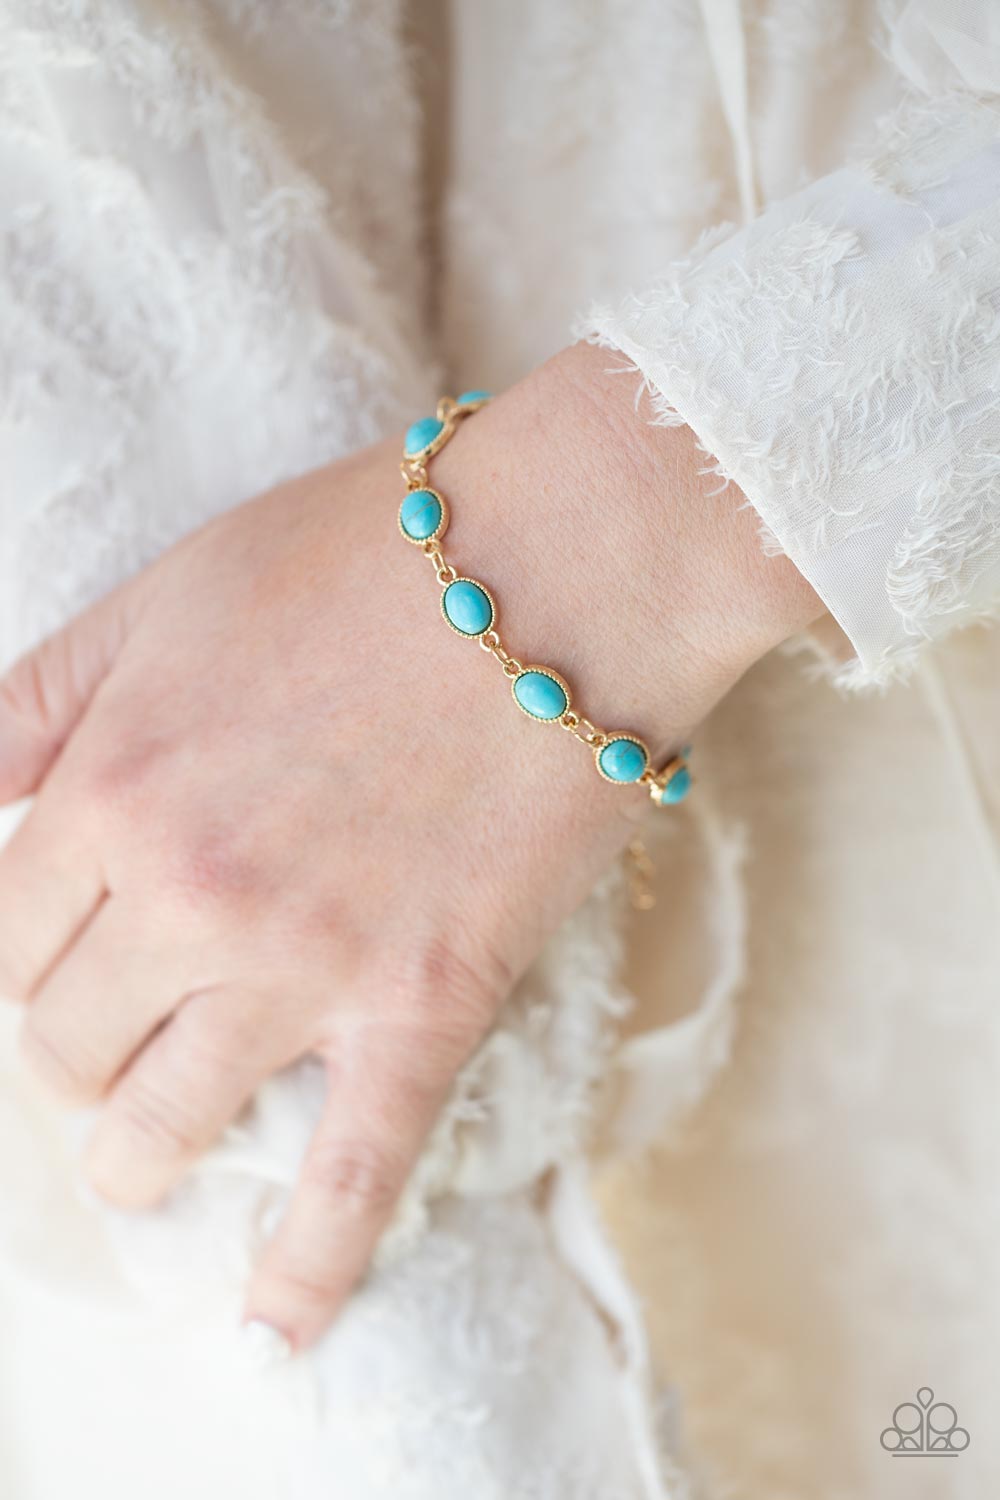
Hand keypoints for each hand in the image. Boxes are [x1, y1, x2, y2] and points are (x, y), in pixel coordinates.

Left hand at [0, 343, 820, 1347]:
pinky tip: (275, 1329)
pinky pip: (353, 1177)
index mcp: (113, 789)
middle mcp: (190, 895)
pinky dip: (305, 1270)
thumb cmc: (361, 557)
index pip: (5, 941)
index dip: (30, 955)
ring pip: (165, 1126)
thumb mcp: (162, 597)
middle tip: (120, 1028)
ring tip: (151, 1153)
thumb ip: (40, 706)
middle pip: (68, 1045)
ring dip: (139, 1154)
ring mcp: (307, 966)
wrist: (558, 561)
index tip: (69, 955)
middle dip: (77, 1046)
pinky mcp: (424, 1007)